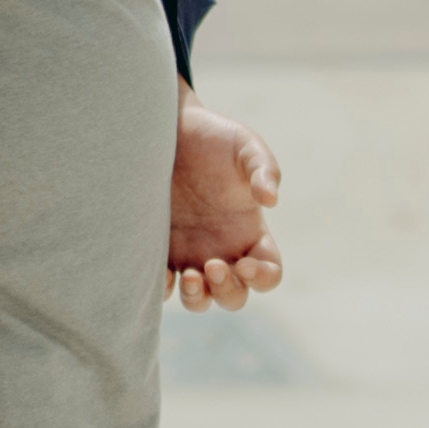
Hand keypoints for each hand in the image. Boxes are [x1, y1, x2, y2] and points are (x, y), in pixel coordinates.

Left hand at [167, 98, 283, 313]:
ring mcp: (190, 252)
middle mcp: (223, 249)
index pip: (269, 273)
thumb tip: (270, 200)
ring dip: (198, 299)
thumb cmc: (212, 137)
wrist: (165, 128)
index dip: (263, 278)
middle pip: (234, 296)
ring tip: (189, 276)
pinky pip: (163, 286)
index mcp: (250, 231)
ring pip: (200, 300)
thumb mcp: (245, 146)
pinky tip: (162, 272)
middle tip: (211, 266)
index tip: (245, 263)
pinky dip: (163, 290)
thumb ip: (264, 169)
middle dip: (227, 291)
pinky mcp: (158, 249)